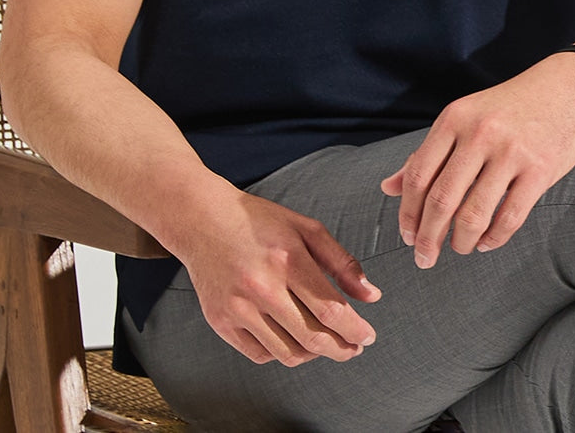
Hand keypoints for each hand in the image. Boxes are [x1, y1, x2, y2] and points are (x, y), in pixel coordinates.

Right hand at [174, 185, 380, 366]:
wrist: (203, 219)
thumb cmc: (259, 222)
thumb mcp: (305, 228)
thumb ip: (341, 262)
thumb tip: (371, 296)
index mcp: (287, 259)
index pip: (330, 309)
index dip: (355, 330)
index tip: (368, 337)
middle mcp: (261, 287)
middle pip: (313, 338)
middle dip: (342, 349)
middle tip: (353, 348)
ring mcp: (238, 308)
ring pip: (289, 353)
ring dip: (315, 355)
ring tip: (325, 343)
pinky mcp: (221, 322)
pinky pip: (261, 355)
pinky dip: (283, 353)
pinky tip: (293, 339)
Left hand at [380, 54, 574, 267]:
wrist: (564, 88)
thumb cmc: (506, 108)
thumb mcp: (461, 118)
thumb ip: (426, 153)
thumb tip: (388, 187)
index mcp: (453, 119)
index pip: (419, 175)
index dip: (408, 212)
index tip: (406, 235)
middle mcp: (478, 134)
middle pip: (441, 199)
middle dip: (428, 237)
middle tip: (424, 258)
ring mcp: (510, 152)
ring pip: (474, 214)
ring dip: (461, 242)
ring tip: (459, 248)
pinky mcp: (539, 170)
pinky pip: (510, 218)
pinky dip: (493, 238)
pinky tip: (485, 242)